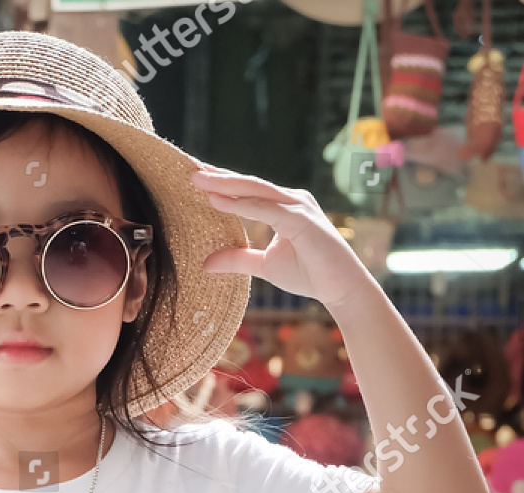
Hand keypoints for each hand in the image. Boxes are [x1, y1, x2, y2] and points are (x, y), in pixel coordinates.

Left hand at [192, 164, 376, 313]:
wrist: (340, 288)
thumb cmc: (308, 273)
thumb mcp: (264, 266)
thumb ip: (238, 259)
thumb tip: (206, 262)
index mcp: (282, 206)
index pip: (246, 191)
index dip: (221, 183)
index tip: (194, 176)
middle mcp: (290, 200)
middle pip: (247, 184)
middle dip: (218, 176)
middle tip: (188, 169)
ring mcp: (298, 207)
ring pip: (255, 190)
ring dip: (225, 184)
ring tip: (198, 179)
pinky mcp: (303, 220)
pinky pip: (267, 209)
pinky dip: (242, 204)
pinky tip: (219, 199)